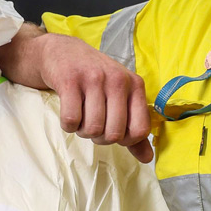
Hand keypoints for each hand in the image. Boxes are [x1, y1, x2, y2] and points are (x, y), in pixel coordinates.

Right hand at [0, 27, 152, 162]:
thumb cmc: (95, 80)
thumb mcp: (120, 98)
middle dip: (100, 138)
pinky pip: (71, 120)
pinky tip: (69, 112)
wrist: (62, 51)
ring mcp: (93, 78)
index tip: (113, 131)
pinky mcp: (69, 80)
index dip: (125, 140)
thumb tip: (147, 159)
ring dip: (82, 131)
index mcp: (135, 85)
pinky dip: (67, 125)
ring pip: (92, 129)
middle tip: (93, 126)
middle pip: (114, 134)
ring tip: (81, 117)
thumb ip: (134, 128)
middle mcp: (118, 80)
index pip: (140, 130)